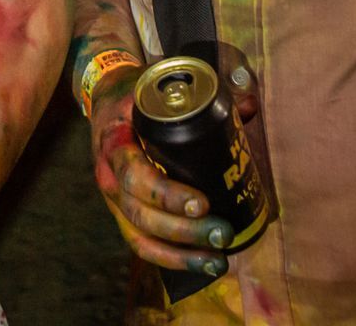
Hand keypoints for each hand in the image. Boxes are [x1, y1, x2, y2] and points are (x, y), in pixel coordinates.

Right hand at [87, 47, 261, 276]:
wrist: (106, 103)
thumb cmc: (136, 97)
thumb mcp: (158, 90)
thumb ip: (204, 98)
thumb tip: (250, 104)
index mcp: (115, 144)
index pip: (134, 176)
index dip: (167, 194)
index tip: (202, 202)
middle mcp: (109, 178)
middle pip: (140, 215)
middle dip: (183, 231)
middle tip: (223, 233)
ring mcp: (113, 201)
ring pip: (140, 237)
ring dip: (179, 254)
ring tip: (218, 258)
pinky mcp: (124, 215)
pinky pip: (142, 245)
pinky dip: (171, 260)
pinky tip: (201, 264)